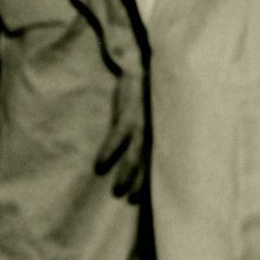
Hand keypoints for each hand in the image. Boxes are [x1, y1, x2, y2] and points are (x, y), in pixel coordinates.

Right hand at [93, 58, 148, 200]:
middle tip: (129, 200)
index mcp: (159, 128)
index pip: (159, 158)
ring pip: (137, 153)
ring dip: (127, 173)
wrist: (139, 60)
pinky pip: (119, 136)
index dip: (151, 177)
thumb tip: (140, 148)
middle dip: (141, 182)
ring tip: (117, 190)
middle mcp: (155, 127)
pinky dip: (110, 151)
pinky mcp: (131, 109)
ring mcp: (143, 119)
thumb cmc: (143, 88)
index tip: (142, 197)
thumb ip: (146, 128)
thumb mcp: (149, 109)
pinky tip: (100, 165)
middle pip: (150, 160)